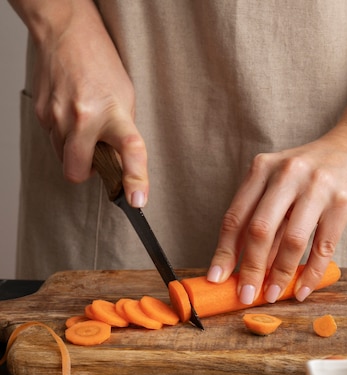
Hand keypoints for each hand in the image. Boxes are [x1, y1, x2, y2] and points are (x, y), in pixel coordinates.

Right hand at [31, 2, 147, 205]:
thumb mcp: (125, 99)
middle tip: (95, 156)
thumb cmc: (101, 66)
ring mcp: (58, 115)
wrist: (67, 33)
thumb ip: (121, 134)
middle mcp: (84, 116)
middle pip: (76, 172)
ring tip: (83, 125)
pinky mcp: (42, 114)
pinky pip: (54, 141)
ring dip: (74, 151)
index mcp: (114, 112)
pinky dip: (64, 136)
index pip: (130, 149)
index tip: (137, 200)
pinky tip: (70, 114)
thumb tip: (118, 168)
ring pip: (63, 159)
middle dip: (84, 172)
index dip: (135, 179)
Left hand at [207, 124, 346, 302]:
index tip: (216, 278)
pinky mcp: (342, 201)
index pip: (235, 217)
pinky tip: (302, 290)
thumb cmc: (312, 172)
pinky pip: (323, 247)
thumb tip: (243, 264)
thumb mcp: (280, 183)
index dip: (224, 252)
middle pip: (260, 230)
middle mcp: (286, 174)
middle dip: (250, 269)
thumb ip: (263, 216)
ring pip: (292, 241)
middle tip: (245, 295)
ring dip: (279, 275)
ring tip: (272, 295)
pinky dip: (312, 274)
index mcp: (262, 168)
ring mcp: (316, 186)